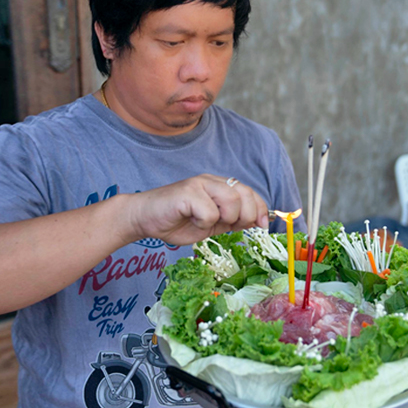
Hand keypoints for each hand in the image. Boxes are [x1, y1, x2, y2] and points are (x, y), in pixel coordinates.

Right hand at [126, 174, 268, 245]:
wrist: (144, 218)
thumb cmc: (176, 221)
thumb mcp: (211, 225)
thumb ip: (231, 221)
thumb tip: (257, 221)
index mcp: (219, 187)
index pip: (249, 192)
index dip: (261, 208)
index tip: (263, 226)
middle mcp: (211, 181)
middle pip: (244, 194)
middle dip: (245, 216)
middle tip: (229, 226)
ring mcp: (199, 184)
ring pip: (231, 201)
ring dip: (224, 219)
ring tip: (206, 223)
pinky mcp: (187, 192)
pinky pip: (209, 211)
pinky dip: (204, 222)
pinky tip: (192, 220)